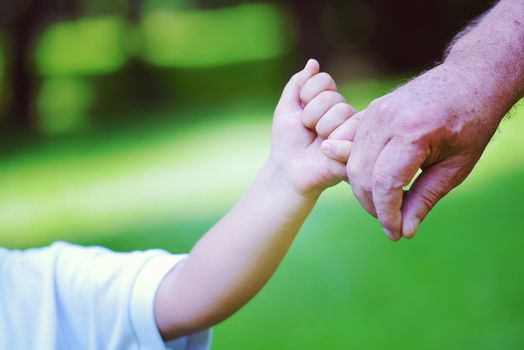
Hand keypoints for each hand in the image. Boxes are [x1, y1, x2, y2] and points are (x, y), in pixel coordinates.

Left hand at [270, 59, 354, 197]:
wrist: (289, 170)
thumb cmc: (287, 141)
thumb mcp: (287, 108)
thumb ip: (298, 84)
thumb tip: (313, 62)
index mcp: (328, 100)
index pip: (324, 80)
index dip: (307, 96)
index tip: (299, 114)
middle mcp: (343, 111)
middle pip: (333, 97)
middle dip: (311, 116)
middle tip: (308, 131)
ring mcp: (352, 127)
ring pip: (342, 111)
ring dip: (322, 129)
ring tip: (319, 142)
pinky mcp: (359, 144)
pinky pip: (353, 130)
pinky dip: (334, 142)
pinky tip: (327, 151)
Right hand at [325, 63, 503, 239]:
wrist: (469, 79)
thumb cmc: (471, 123)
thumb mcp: (456, 167)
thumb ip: (426, 198)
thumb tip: (405, 230)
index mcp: (414, 132)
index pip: (385, 183)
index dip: (387, 213)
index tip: (395, 233)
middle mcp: (387, 119)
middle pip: (362, 174)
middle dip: (372, 205)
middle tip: (391, 222)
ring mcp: (375, 112)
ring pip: (352, 162)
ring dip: (363, 189)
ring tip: (385, 204)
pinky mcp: (370, 111)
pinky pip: (352, 145)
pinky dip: (358, 168)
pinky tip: (373, 182)